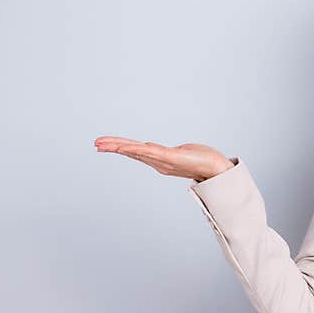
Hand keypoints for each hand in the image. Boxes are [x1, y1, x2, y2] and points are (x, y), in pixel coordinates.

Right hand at [93, 136, 233, 181]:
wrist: (218, 169)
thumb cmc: (202, 160)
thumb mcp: (181, 153)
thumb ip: (168, 153)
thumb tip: (161, 151)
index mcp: (158, 159)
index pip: (134, 151)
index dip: (119, 147)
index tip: (103, 143)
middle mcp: (158, 161)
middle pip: (132, 151)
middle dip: (113, 147)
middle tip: (96, 143)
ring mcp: (164, 160)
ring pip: (138, 151)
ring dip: (120, 147)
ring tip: (104, 144)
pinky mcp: (172, 157)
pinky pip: (152, 152)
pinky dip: (139, 149)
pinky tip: (127, 146)